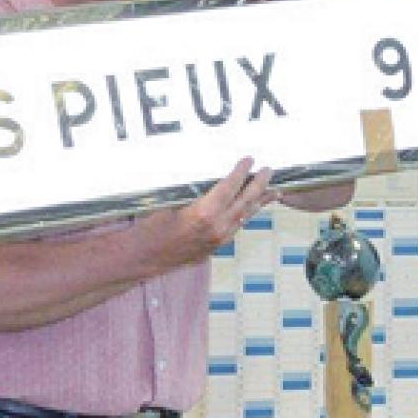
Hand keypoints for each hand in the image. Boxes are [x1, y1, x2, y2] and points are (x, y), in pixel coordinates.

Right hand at [137, 157, 272, 264]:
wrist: (143, 258)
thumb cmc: (150, 227)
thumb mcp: (169, 202)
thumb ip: (191, 191)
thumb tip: (205, 175)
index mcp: (205, 214)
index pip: (230, 187)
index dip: (241, 172)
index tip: (249, 159)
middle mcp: (217, 228)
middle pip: (245, 202)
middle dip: (259, 185)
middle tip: (268, 170)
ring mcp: (218, 240)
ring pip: (245, 217)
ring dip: (259, 202)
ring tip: (274, 191)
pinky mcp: (216, 247)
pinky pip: (237, 227)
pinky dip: (246, 215)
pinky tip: (252, 209)